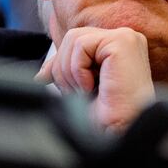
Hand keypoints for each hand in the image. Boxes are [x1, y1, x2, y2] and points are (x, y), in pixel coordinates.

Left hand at [35, 27, 155, 131]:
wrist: (123, 132)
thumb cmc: (110, 117)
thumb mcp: (80, 89)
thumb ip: (65, 72)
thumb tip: (42, 73)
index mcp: (118, 47)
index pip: (78, 40)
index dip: (60, 61)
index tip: (46, 80)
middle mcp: (125, 39)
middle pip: (73, 36)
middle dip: (63, 67)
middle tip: (76, 92)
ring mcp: (126, 38)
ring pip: (74, 39)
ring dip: (71, 71)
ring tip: (85, 90)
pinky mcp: (122, 42)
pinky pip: (82, 45)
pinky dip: (79, 69)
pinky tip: (92, 85)